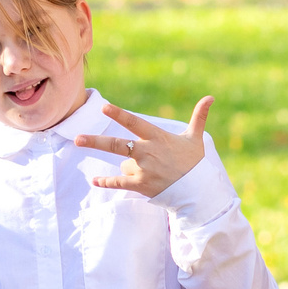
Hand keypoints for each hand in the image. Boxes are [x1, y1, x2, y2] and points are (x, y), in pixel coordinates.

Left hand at [73, 98, 212, 196]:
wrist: (199, 191)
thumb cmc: (196, 163)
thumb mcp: (196, 138)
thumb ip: (199, 116)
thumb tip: (211, 97)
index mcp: (158, 138)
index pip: (135, 123)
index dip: (119, 114)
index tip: (104, 107)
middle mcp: (148, 152)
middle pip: (116, 145)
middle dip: (96, 141)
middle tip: (77, 139)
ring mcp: (143, 170)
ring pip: (123, 165)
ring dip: (129, 168)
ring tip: (150, 173)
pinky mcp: (141, 185)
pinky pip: (119, 183)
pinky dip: (106, 182)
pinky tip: (95, 180)